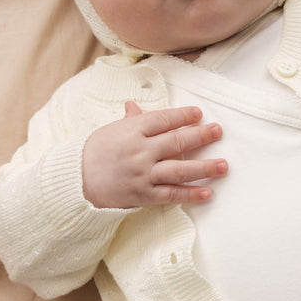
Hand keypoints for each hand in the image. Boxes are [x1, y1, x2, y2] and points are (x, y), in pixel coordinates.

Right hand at [81, 101, 226, 208]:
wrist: (76, 181)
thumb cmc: (95, 152)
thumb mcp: (112, 131)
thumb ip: (131, 120)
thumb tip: (136, 105)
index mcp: (132, 130)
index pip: (163, 120)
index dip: (183, 116)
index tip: (199, 114)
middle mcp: (141, 152)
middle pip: (177, 142)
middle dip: (201, 136)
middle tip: (218, 132)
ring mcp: (144, 174)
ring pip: (180, 170)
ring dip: (204, 168)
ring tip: (224, 166)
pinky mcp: (144, 195)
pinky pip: (172, 194)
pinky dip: (191, 194)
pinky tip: (208, 193)